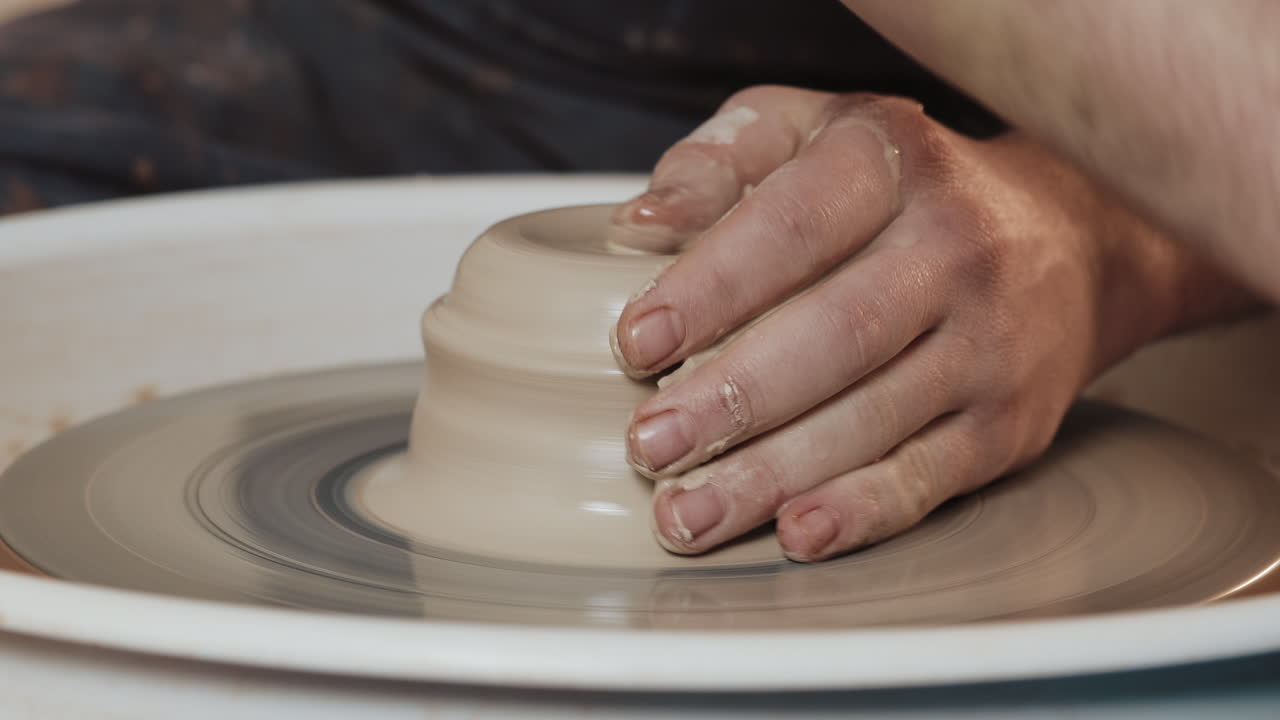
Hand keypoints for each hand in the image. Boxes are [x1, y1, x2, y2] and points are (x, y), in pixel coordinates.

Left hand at [609, 86, 1238, 561]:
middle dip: (734, 399)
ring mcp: (990, 343)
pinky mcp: (1008, 423)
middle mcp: (954, 249)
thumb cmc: (899, 187)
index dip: (712, 287)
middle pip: (835, 334)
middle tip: (650, 446)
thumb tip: (638, 229)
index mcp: (890, 163)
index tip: (637, 342)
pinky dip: (861, 512)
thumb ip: (721, 163)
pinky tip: (794, 535)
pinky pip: (928, 476)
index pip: (792, 225)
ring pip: (874, 418)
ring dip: (771, 475)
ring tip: (686, 513)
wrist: (1065, 237)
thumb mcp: (809, 132)